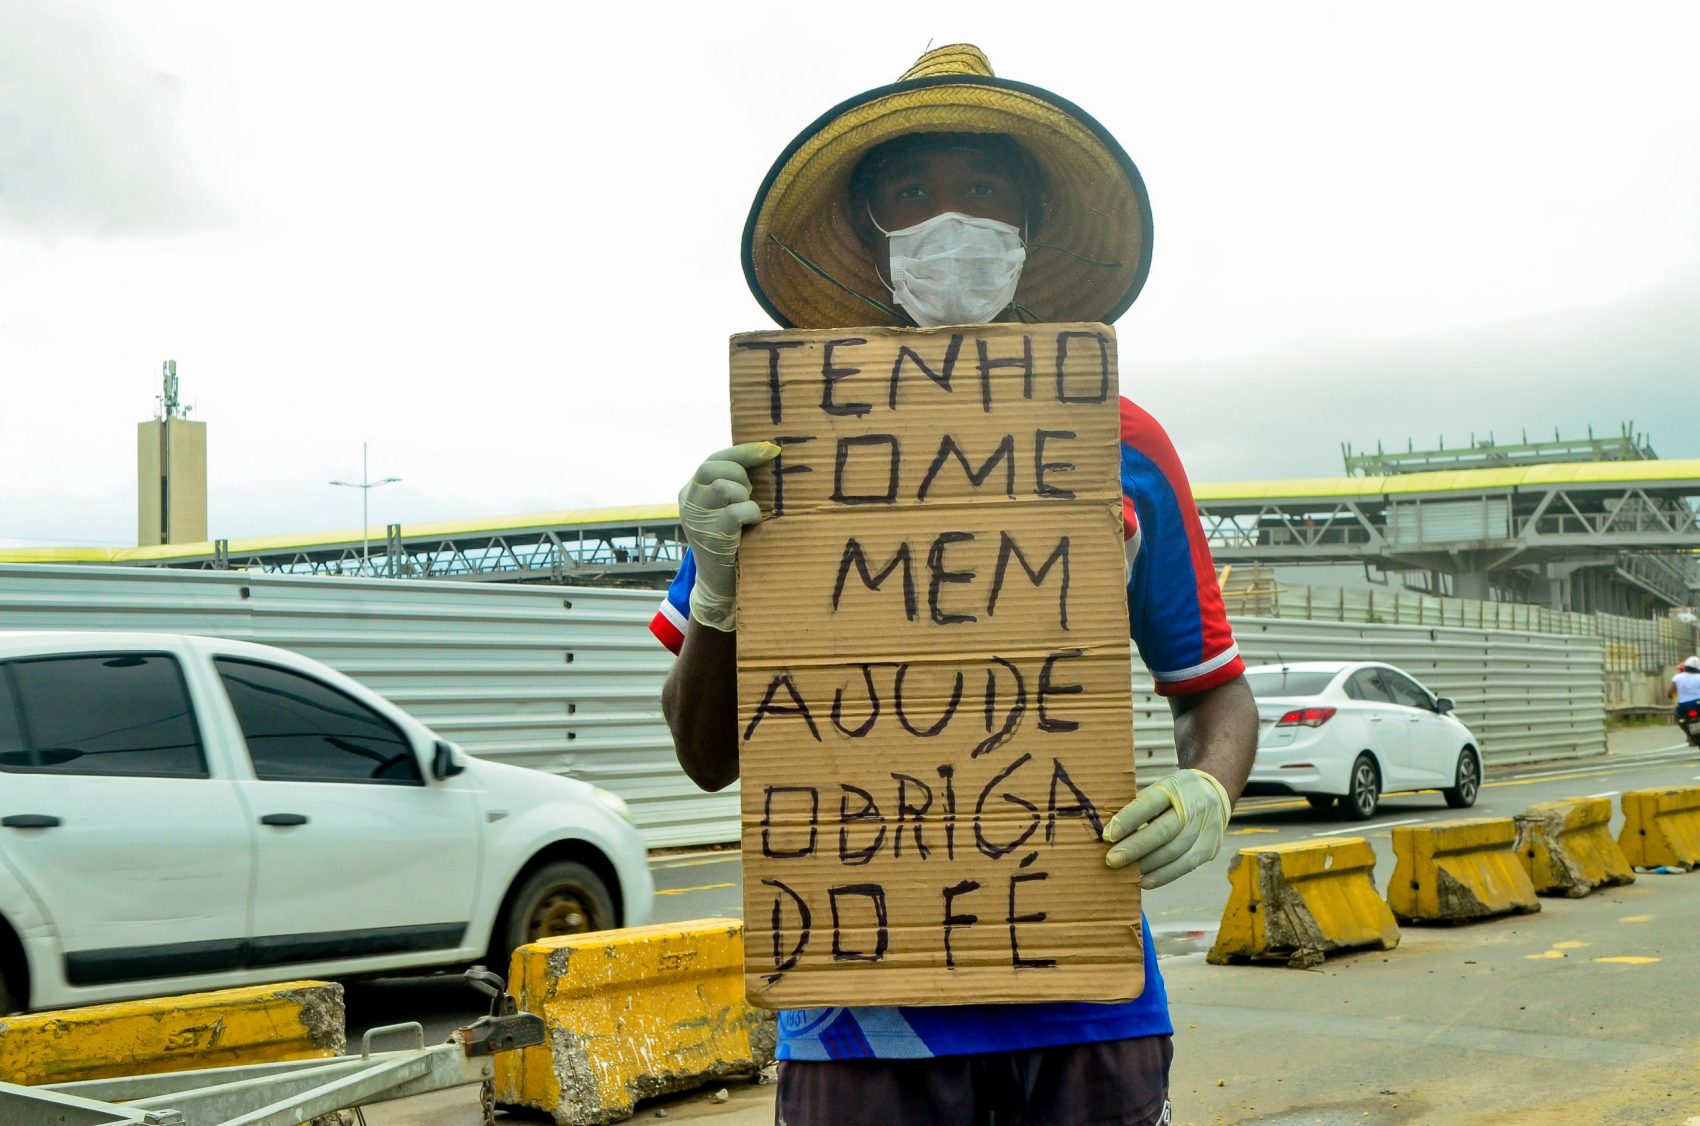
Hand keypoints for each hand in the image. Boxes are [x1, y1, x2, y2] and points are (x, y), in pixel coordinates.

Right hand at [678, 442, 780, 631]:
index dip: (743, 452)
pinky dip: (750, 512)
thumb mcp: (723, 508)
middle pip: (712, 467)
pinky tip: (754, 522)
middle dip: (740, 473)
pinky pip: (735, 511)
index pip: (714, 459)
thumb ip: (733, 485)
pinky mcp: (712, 535)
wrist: (719, 583)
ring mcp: (697, 519)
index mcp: (691, 490)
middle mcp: (688, 501)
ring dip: (744, 494)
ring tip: (749, 509)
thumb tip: (768, 454)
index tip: (771, 449)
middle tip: (752, 491)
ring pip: (722, 487)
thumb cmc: (730, 540)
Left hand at [1103, 768, 1231, 888]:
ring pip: (1174, 852)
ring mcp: (1206, 828)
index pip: (1150, 803)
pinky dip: (1162, 876)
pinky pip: (1185, 866)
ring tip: (1124, 872)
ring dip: (1146, 865)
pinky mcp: (1210, 848)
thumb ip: (1138, 809)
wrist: (1215, 794)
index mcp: (1176, 786)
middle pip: (1163, 831)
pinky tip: (1143, 881)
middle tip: (1111, 859)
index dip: (1128, 820)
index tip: (1107, 835)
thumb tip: (1109, 834)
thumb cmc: (1175, 795)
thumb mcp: (1159, 790)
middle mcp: (1195, 806)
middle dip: (1135, 848)